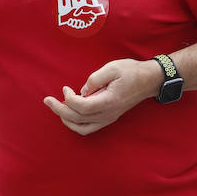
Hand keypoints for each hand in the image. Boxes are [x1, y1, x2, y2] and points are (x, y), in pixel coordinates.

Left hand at [43, 58, 161, 135]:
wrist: (149, 81)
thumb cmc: (131, 72)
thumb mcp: (113, 68)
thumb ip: (95, 79)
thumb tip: (82, 90)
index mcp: (108, 101)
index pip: (82, 107)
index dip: (68, 99)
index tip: (65, 88)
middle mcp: (108, 114)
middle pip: (78, 119)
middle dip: (59, 110)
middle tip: (47, 100)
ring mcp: (108, 118)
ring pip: (82, 128)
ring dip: (66, 120)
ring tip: (57, 107)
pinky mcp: (108, 118)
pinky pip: (88, 128)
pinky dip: (76, 123)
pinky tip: (70, 114)